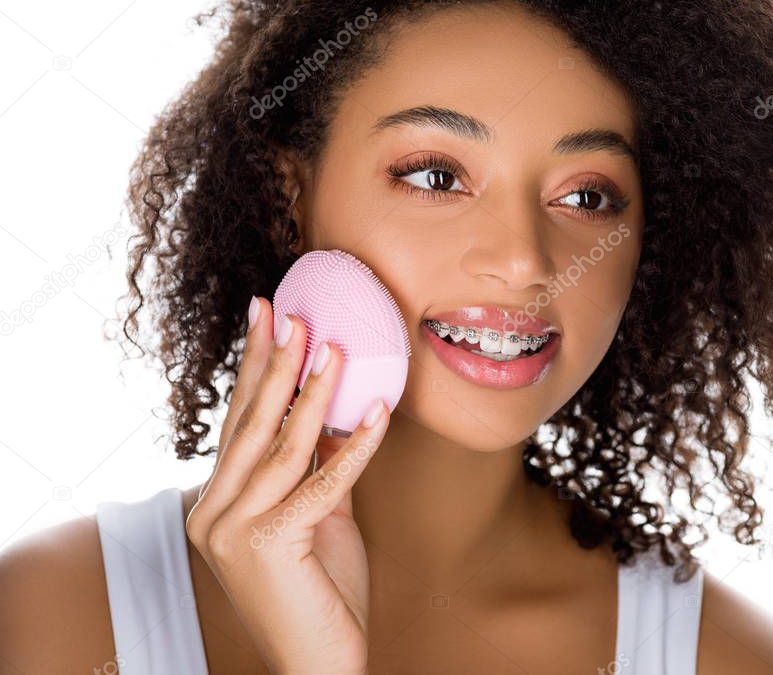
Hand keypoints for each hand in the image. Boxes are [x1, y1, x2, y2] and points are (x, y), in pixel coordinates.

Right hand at [185, 296, 388, 674]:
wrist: (320, 665)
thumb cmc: (319, 594)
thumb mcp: (317, 518)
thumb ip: (316, 469)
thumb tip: (337, 414)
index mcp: (216, 504)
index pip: (238, 423)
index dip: (253, 367)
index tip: (265, 316)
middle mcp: (213, 513)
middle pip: (250, 423)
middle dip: (274, 363)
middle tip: (291, 312)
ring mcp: (234, 531)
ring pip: (280, 444)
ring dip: (312, 391)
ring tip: (332, 346)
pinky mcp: (270, 545)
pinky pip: (323, 481)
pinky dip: (356, 445)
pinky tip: (380, 411)